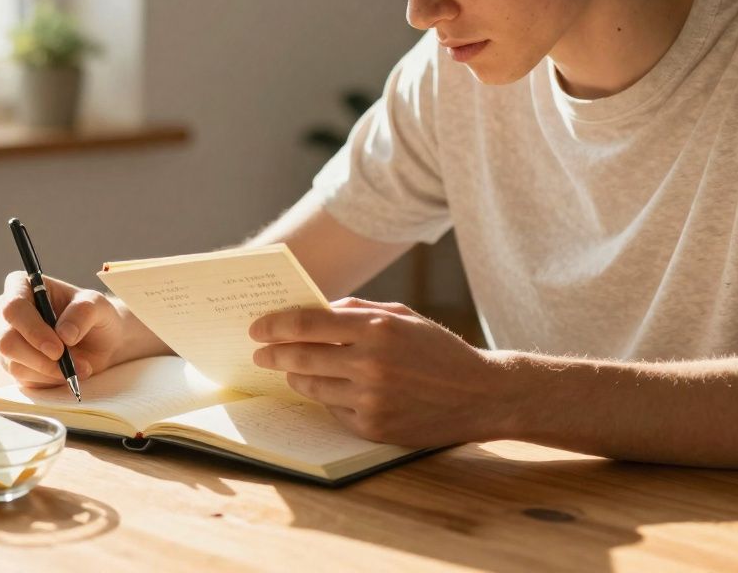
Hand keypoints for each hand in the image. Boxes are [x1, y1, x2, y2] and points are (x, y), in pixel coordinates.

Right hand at [0, 271, 147, 387]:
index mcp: (21, 286)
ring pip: (14, 364)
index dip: (32, 330)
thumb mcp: (98, 307)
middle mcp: (6, 313)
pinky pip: (24, 379)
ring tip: (80, 366)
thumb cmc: (96, 316)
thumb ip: (83, 313)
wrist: (101, 343)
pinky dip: (50, 380)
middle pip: (6, 341)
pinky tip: (68, 372)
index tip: (58, 348)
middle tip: (70, 364)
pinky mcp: (13, 365)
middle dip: (39, 357)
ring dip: (51, 371)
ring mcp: (6, 341)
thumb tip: (64, 334)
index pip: (13, 308)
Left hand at [249, 297, 512, 446]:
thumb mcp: (401, 315)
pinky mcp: (374, 427)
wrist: (480, 394)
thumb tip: (312, 310)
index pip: (307, 324)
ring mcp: (371, 399)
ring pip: (312, 386)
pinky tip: (329, 389)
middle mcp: (371, 364)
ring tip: (289, 368)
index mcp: (377, 328)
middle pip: (301, 356)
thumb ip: (356, 310)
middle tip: (259, 352)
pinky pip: (333, 410)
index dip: (275, 325)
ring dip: (296, 376)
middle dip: (273, 353)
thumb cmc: (436, 349)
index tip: (257, 328)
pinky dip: (328, 398)